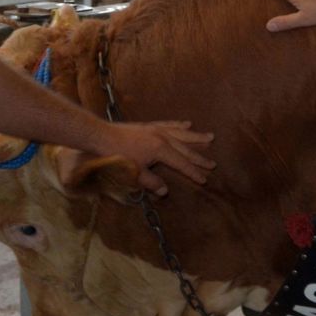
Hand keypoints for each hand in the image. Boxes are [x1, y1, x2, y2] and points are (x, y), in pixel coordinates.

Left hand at [96, 120, 214, 195]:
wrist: (102, 136)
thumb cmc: (118, 155)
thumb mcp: (135, 173)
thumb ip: (151, 183)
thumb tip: (165, 191)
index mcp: (161, 150)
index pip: (181, 164)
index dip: (193, 173)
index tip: (205, 180)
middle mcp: (163, 137)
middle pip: (185, 149)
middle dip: (199, 157)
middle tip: (213, 164)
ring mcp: (156, 129)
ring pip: (181, 134)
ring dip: (195, 137)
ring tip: (210, 137)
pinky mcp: (149, 126)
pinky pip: (169, 125)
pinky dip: (179, 125)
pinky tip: (186, 124)